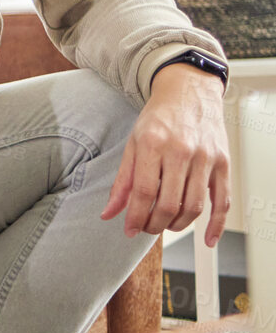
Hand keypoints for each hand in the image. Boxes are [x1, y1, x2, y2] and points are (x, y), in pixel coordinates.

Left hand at [101, 64, 229, 244]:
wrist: (189, 93)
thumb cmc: (159, 118)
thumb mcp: (133, 144)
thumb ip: (122, 181)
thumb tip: (108, 213)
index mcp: (153, 144)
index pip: (144, 191)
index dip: (136, 216)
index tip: (130, 229)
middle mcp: (182, 151)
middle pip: (169, 203)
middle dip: (155, 224)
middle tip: (146, 228)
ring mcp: (206, 157)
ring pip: (194, 206)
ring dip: (178, 225)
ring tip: (165, 224)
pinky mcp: (223, 163)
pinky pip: (222, 201)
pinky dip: (216, 225)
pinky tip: (207, 239)